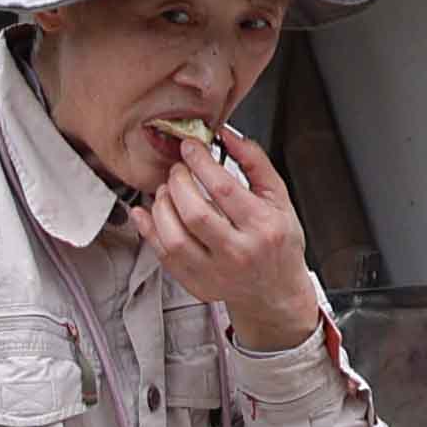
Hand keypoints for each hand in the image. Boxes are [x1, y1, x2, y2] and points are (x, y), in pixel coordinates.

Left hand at [134, 123, 321, 350]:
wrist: (274, 290)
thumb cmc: (277, 241)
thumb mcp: (278, 197)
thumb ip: (254, 162)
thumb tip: (227, 135)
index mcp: (262, 227)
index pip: (223, 189)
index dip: (200, 163)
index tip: (190, 148)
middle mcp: (238, 253)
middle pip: (194, 213)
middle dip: (178, 183)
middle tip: (178, 170)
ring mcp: (215, 273)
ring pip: (174, 238)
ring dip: (162, 207)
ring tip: (167, 191)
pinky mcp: (196, 285)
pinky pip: (163, 257)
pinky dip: (149, 231)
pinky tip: (148, 213)